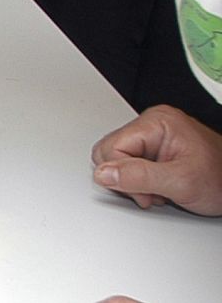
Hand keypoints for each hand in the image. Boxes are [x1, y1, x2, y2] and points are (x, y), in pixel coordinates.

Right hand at [91, 105, 221, 214]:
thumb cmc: (221, 178)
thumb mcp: (181, 182)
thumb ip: (140, 177)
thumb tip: (104, 173)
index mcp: (157, 122)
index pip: (112, 147)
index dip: (123, 176)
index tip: (145, 193)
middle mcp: (152, 123)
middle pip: (110, 152)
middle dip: (128, 178)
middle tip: (154, 192)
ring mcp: (153, 135)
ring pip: (118, 159)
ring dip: (135, 182)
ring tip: (162, 189)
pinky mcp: (155, 147)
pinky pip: (131, 163)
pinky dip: (142, 180)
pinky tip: (161, 186)